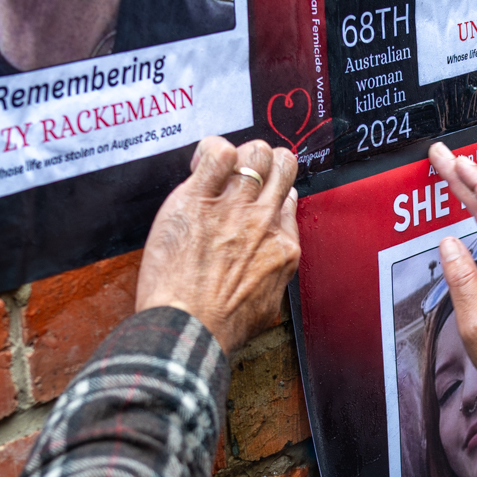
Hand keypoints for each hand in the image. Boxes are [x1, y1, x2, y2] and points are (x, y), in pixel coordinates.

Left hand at [135, 136, 299, 353]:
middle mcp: (263, 220)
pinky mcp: (199, 198)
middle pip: (282, 165)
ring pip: (256, 152)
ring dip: (241, 154)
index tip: (254, 201)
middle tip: (243, 174)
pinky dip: (211, 150)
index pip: (287, 197)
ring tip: (220, 169)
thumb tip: (279, 255)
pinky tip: (200, 166)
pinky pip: (218, 152)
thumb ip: (276, 274)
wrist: (189, 326)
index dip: (271, 194)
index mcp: (282, 245)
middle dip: (266, 162)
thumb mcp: (268, 307)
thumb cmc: (221, 325)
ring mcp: (234, 206)